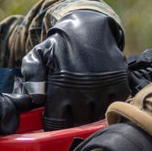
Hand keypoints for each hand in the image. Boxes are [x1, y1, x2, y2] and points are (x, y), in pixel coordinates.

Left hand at [19, 9, 129, 129]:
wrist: (89, 26)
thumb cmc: (61, 44)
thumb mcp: (39, 54)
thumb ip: (32, 76)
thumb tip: (38, 99)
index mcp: (61, 88)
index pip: (57, 124)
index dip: (55, 124)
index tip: (56, 118)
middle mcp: (82, 92)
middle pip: (78, 123)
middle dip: (72, 118)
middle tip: (71, 108)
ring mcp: (102, 90)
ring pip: (95, 117)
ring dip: (90, 113)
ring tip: (84, 100)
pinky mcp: (119, 84)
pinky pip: (112, 106)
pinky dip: (106, 104)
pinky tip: (99, 94)